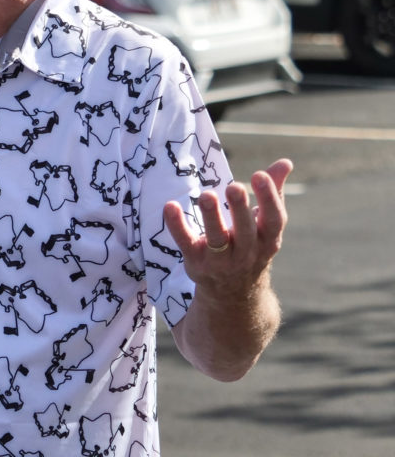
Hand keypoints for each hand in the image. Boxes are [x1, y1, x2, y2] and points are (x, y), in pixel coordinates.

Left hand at [164, 159, 291, 299]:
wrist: (234, 294)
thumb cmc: (250, 247)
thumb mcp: (264, 225)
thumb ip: (273, 193)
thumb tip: (286, 162)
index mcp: (267, 240)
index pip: (273, 220)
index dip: (270, 199)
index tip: (260, 175)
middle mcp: (246, 253)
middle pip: (245, 231)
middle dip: (240, 209)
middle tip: (234, 186)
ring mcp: (221, 261)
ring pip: (216, 240)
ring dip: (211, 217)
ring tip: (206, 195)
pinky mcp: (196, 264)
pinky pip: (186, 244)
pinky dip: (177, 227)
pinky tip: (170, 206)